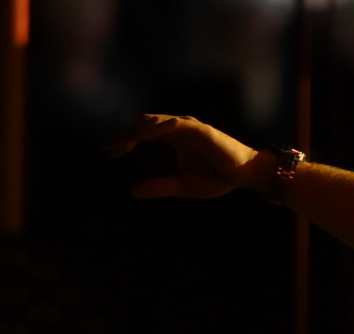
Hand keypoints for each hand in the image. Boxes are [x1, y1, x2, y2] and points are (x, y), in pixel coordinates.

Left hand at [104, 114, 272, 199]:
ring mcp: (188, 127)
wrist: (244, 175)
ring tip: (123, 144)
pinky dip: (158, 128)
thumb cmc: (217, 178)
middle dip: (126, 135)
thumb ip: (159, 186)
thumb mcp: (182, 185)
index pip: (143, 133)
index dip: (125, 140)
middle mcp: (178, 128)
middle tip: (111, 149)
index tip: (110, 151)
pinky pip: (175, 124)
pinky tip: (145, 136)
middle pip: (144, 124)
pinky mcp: (199, 130)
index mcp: (173, 138)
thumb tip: (132, 191)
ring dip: (138, 131)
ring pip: (156, 121)